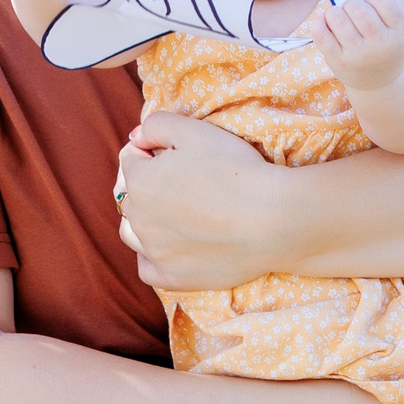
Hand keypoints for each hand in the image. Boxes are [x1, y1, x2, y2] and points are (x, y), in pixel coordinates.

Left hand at [115, 110, 288, 289]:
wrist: (273, 219)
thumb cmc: (235, 169)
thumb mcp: (194, 131)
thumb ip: (156, 124)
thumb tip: (137, 138)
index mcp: (140, 182)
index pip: (131, 159)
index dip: (152, 151)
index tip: (176, 153)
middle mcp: (139, 220)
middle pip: (131, 196)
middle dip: (148, 185)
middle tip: (182, 181)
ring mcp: (155, 252)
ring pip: (133, 234)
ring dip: (144, 221)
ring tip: (172, 213)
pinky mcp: (174, 278)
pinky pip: (148, 270)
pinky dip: (152, 258)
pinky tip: (169, 247)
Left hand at [307, 0, 403, 92]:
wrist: (377, 83)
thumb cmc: (385, 47)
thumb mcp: (398, 31)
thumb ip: (385, 12)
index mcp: (399, 34)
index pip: (386, 3)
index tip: (370, 5)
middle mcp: (380, 45)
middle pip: (360, 10)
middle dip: (351, 4)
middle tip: (351, 11)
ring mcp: (357, 55)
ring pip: (338, 18)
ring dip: (335, 12)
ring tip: (338, 17)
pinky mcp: (337, 61)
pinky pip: (320, 34)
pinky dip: (319, 22)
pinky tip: (325, 22)